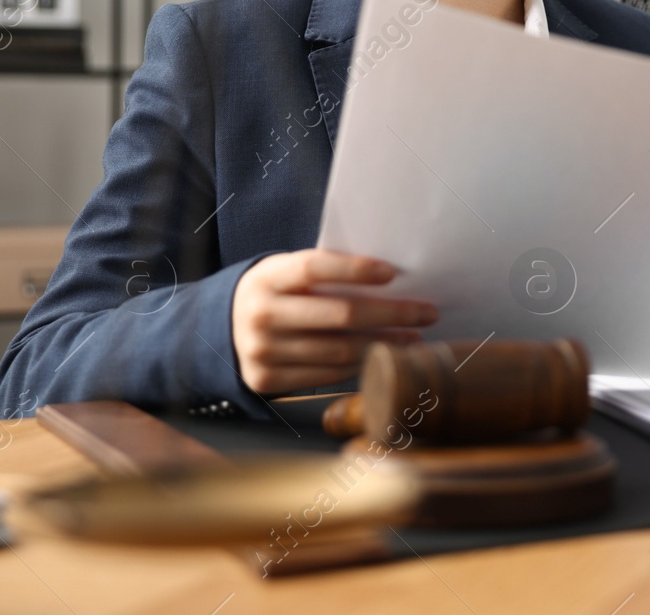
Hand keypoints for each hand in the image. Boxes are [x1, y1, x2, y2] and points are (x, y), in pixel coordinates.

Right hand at [231, 250, 437, 393]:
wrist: (222, 329)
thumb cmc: (276, 293)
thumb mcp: (286, 272)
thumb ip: (324, 272)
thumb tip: (389, 278)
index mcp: (267, 278)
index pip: (314, 269)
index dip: (354, 270)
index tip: (392, 273)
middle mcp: (260, 315)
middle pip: (339, 315)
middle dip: (392, 314)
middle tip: (427, 312)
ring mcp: (261, 351)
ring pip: (339, 350)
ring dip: (385, 344)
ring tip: (414, 338)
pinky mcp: (265, 380)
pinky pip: (326, 375)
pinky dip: (361, 365)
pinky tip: (384, 357)